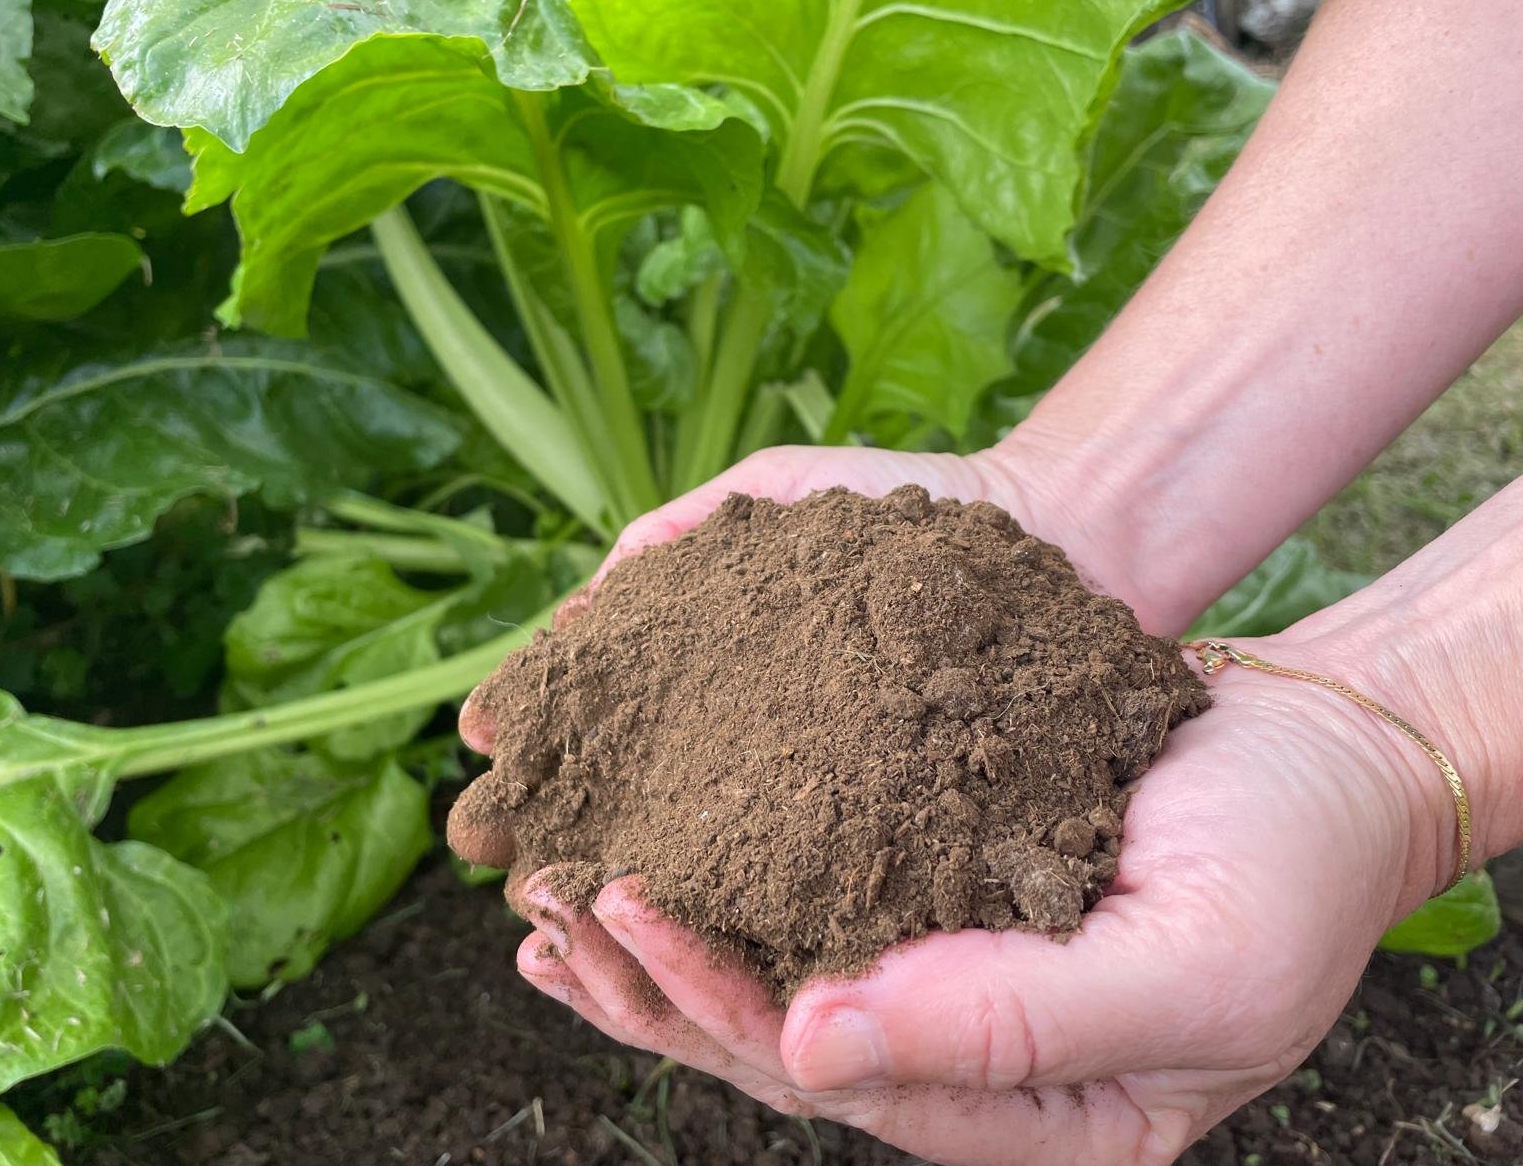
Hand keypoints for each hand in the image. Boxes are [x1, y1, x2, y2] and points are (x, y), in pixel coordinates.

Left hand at [453, 445, 1448, 1164]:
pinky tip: (651, 853)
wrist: (1334, 757)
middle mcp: (975, 1064)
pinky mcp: (943, 895)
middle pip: (780, 1042)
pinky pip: (813, 898)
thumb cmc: (1290, 868)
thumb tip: (811, 1047)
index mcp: (1030, 1117)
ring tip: (547, 897)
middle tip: (539, 904)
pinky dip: (729, 878)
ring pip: (779, 978)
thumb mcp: (1185, 969)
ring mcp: (954, 980)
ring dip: (664, 943)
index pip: (838, 1083)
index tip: (619, 912)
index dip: (715, 1008)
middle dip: (652, 981)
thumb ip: (1007, 1027)